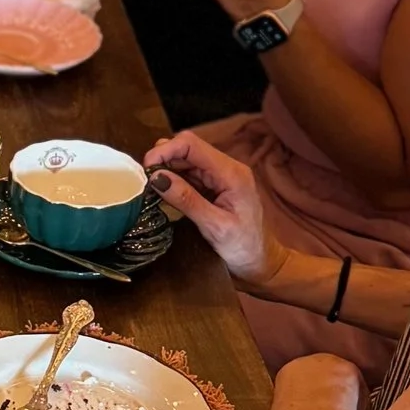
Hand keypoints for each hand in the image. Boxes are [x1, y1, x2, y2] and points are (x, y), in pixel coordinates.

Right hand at [145, 130, 285, 289]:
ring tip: (152, 188)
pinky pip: (190, 173)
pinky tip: (165, 192)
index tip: (146, 169)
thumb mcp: (214, 226)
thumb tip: (156, 176)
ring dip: (167, 169)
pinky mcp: (216, 185)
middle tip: (146, 182)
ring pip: (186, 159)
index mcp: (231, 173)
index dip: (165, 150)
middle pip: (188, 148)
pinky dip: (174, 179)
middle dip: (163, 159)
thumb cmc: (244, 248)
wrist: (263, 264)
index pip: (192, 144)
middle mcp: (227, 168)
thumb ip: (186, 199)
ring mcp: (222, 176)